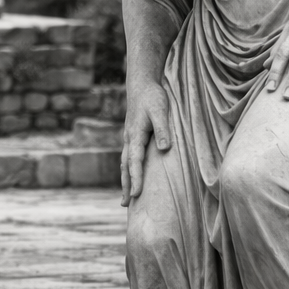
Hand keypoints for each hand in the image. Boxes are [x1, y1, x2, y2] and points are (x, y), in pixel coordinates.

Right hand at [121, 79, 171, 206]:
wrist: (141, 84)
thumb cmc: (153, 97)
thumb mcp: (160, 110)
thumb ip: (162, 130)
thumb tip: (163, 149)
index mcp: (135, 135)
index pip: (135, 161)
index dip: (136, 178)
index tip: (136, 194)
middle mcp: (129, 139)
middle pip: (125, 167)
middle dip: (126, 185)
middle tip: (125, 204)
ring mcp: (129, 138)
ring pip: (124, 163)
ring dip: (125, 180)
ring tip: (126, 198)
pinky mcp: (132, 136)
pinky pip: (128, 158)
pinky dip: (127, 170)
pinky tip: (131, 177)